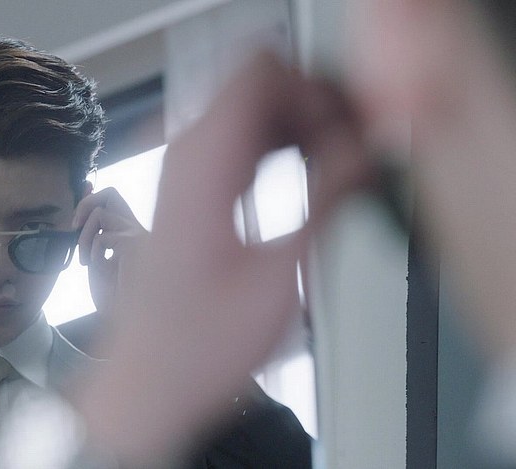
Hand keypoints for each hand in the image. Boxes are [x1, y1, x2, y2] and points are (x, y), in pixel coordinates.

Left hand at [72, 187, 146, 314]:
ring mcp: (137, 234)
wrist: (134, 319)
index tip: (74, 218)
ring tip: (85, 260)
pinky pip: (101, 237)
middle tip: (75, 228)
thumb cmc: (117, 298)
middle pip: (110, 193)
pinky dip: (92, 251)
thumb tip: (78, 218)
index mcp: (130, 233)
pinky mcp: (133, 242)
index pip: (111, 201)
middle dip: (85, 204)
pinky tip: (96, 267)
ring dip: (84, 236)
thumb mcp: (97, 262)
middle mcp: (137, 229)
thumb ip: (90, 240)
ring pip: (100, 212)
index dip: (90, 199)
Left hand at [73, 53, 374, 464]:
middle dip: (315, 107)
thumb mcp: (279, 276)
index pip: (264, 73)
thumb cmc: (198, 345)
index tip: (352, 130)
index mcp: (203, 164)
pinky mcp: (189, 190)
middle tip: (356, 149)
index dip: (317, 91)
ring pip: (254, 112)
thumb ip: (327, 200)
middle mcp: (186, 155)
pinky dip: (281, 148)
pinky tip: (312, 179)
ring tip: (343, 168)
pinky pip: (242, 143)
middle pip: (261, 86)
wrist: (150, 381)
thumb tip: (366, 153)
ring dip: (302, 128)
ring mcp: (184, 171)